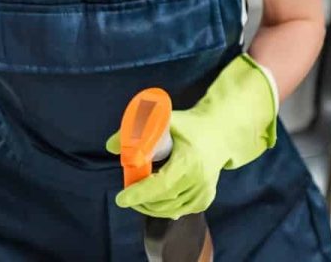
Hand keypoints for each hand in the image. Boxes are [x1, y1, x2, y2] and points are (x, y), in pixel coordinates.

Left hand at [105, 54, 276, 218]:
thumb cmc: (188, 125)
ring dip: (151, 206)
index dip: (140, 194)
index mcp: (189, 160)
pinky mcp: (206, 197)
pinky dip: (165, 209)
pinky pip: (181, 210)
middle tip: (127, 196)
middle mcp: (200, 179)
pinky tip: (156, 202)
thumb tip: (111, 146)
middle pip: (164, 200)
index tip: (121, 198)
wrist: (219, 132)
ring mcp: (205, 190)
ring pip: (171, 208)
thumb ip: (135, 130)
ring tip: (138, 197)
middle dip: (141, 201)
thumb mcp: (162, 120)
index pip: (161, 184)